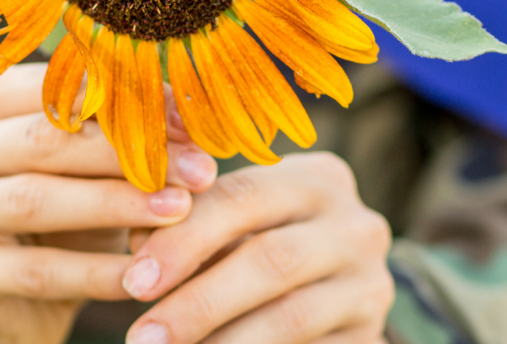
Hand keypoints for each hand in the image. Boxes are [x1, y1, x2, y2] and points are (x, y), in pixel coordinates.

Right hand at [0, 62, 218, 343]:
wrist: (3, 293)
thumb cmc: (56, 202)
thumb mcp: (80, 160)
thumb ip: (118, 130)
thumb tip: (186, 110)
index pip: (51, 87)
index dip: (124, 101)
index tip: (187, 123)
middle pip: (45, 140)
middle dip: (128, 154)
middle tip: (199, 169)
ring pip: (37, 200)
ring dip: (117, 205)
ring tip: (180, 210)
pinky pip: (37, 270)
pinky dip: (96, 272)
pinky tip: (143, 272)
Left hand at [122, 153, 393, 343]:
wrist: (323, 284)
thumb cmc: (257, 236)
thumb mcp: (234, 218)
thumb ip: (191, 219)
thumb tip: (139, 243)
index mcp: (318, 179)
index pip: (243, 199)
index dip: (184, 239)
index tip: (135, 280)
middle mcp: (357, 226)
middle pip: (271, 261)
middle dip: (199, 302)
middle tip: (143, 336)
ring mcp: (371, 285)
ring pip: (290, 318)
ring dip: (220, 342)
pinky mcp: (369, 335)